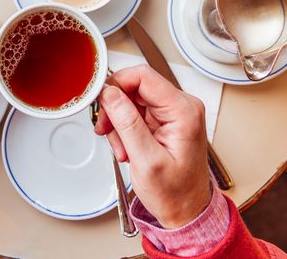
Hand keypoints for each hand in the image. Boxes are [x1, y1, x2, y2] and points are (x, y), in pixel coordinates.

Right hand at [94, 65, 211, 227]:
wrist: (185, 211)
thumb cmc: (175, 193)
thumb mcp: (146, 160)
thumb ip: (127, 123)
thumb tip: (110, 93)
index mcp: (183, 110)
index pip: (143, 76)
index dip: (117, 84)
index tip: (100, 102)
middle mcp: (181, 106)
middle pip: (135, 86)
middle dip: (115, 109)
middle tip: (106, 130)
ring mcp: (172, 113)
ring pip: (131, 100)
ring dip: (119, 123)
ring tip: (122, 148)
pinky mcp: (164, 121)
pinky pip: (135, 113)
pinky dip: (125, 130)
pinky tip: (127, 148)